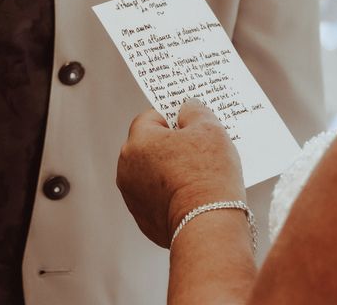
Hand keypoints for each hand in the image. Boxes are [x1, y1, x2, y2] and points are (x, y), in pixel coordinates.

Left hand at [117, 99, 245, 247]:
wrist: (208, 226)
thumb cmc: (208, 174)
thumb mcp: (209, 128)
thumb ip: (194, 110)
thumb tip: (186, 110)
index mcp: (138, 142)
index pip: (150, 118)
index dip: (171, 117)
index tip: (190, 124)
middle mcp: (127, 168)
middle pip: (148, 146)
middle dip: (170, 145)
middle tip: (198, 149)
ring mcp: (132, 196)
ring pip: (151, 173)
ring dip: (169, 170)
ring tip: (198, 175)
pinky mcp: (143, 219)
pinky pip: (156, 197)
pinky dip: (170, 194)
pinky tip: (192, 196)